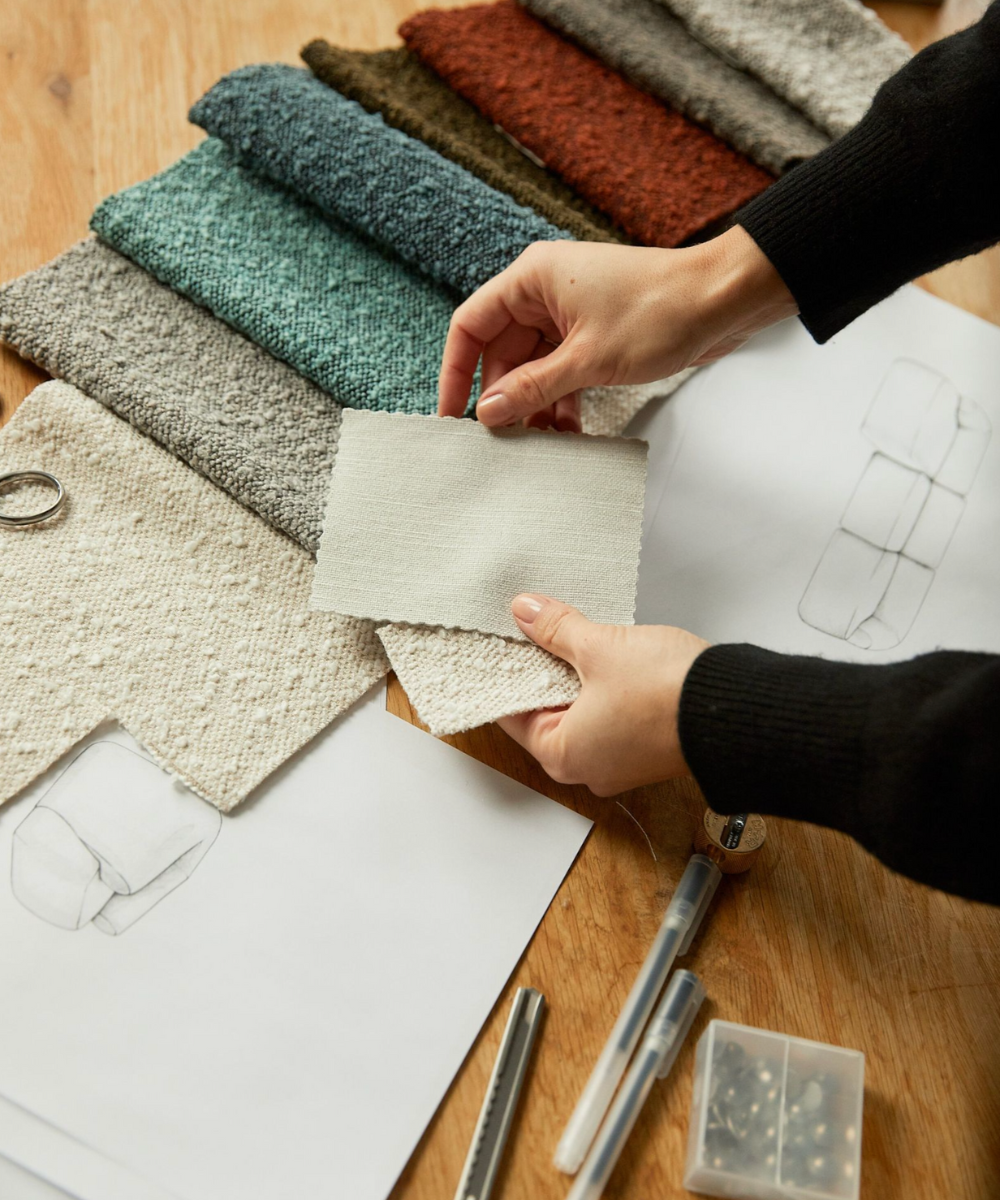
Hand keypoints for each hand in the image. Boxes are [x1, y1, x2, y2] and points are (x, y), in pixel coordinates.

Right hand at [438, 224, 796, 430]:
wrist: (725, 300)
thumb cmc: (661, 310)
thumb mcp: (588, 359)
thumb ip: (532, 388)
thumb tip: (489, 413)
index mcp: (532, 279)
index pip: (471, 325)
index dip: (455, 372)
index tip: (453, 416)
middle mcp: (545, 292)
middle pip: (501, 353)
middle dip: (505, 398)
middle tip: (505, 442)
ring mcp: (571, 314)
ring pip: (533, 367)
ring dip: (536, 405)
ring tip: (541, 443)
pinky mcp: (594, 334)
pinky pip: (561, 370)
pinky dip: (561, 399)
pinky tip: (568, 431)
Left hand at [499, 594, 710, 794]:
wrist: (737, 709)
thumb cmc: (670, 695)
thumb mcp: (600, 647)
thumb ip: (556, 629)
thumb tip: (527, 613)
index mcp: (562, 755)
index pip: (511, 713)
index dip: (506, 672)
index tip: (502, 642)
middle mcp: (588, 768)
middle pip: (545, 713)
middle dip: (542, 670)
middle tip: (535, 629)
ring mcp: (619, 761)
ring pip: (580, 713)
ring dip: (575, 677)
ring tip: (571, 636)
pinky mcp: (646, 747)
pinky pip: (609, 717)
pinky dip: (602, 689)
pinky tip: (605, 657)